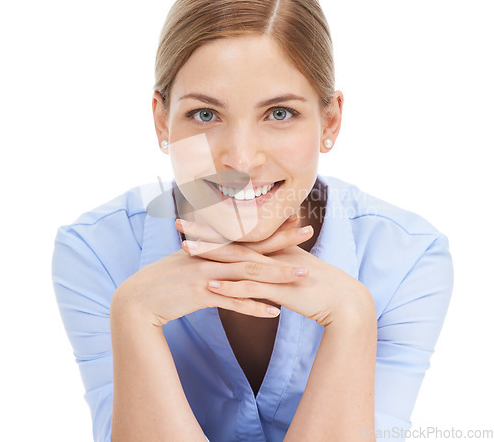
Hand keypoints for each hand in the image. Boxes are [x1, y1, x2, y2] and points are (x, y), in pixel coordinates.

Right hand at [111, 214, 312, 326]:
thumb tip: (228, 257)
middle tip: (310, 232)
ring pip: (248, 274)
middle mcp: (211, 257)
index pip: (246, 236)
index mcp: (210, 248)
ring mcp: (206, 274)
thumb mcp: (187, 262)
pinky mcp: (199, 294)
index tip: (294, 222)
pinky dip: (253, 307)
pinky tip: (274, 313)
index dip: (271, 229)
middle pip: (253, 249)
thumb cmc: (163, 281)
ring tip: (303, 276)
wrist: (136, 299)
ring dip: (278, 276)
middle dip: (283, 243)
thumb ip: (208, 256)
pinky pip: (232, 302)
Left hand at [177, 217, 375, 327]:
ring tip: (186, 249)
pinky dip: (230, 287)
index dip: (215, 227)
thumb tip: (260, 258)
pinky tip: (210, 285)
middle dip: (204, 233)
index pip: (238, 234)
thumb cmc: (317, 286)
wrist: (343, 301)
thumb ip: (275, 261)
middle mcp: (271, 255)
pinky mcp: (281, 289)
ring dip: (211, 254)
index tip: (192, 220)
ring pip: (237, 260)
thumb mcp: (293, 268)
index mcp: (273, 248)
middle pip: (232, 241)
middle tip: (178, 223)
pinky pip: (252, 288)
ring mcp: (275, 271)